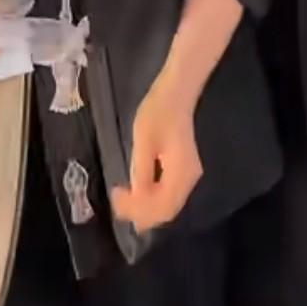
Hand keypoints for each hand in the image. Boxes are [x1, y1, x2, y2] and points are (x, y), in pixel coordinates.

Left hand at [110, 77, 202, 231]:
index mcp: (181, 172)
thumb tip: (136, 198)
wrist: (177, 92)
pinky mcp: (183, 171)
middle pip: (167, 211)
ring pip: (169, 205)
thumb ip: (142, 172)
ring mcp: (189, 176)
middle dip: (141, 213)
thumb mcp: (144, 140)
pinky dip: (152, 199)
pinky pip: (169, 195)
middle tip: (117, 202)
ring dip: (146, 208)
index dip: (138, 210)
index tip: (116, 196)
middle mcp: (190, 179)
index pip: (162, 207)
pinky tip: (137, 192)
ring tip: (123, 199)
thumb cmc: (159, 111)